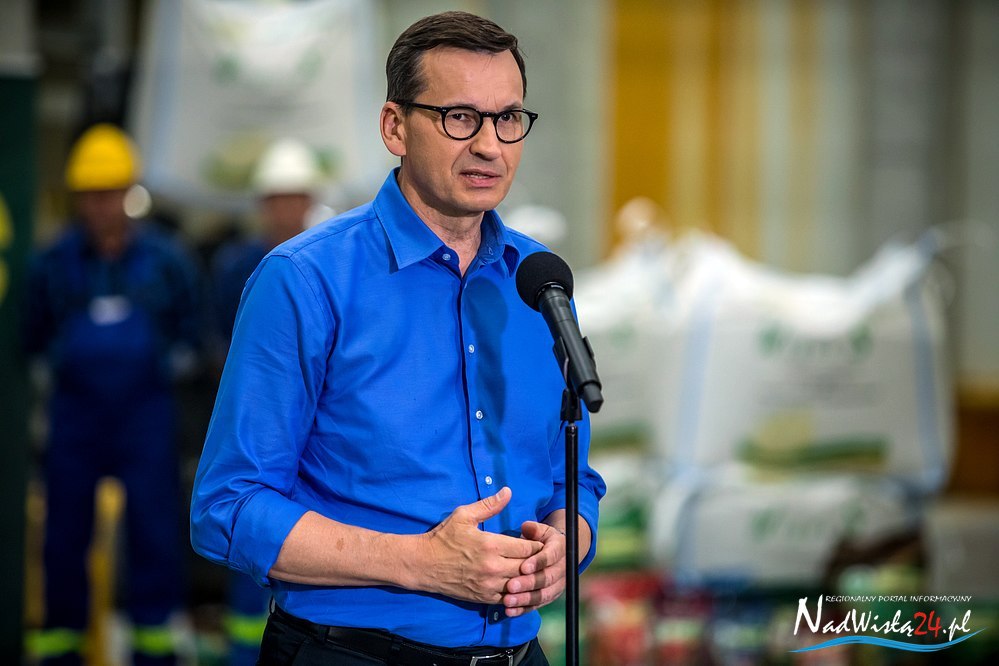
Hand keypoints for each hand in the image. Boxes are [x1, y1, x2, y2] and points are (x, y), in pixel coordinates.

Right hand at [417, 487, 541, 603]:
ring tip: (530, 569)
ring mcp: (489, 585)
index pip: (528, 547)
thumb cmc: (444, 538)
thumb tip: (508, 491)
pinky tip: (517, 583)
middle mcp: (493, 568)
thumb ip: (489, 505)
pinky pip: (510, 598)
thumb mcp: (464, 515)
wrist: (423, 565)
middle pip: (529, 567)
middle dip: (536, 561)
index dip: (536, 544)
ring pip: (521, 584)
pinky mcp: (484, 598)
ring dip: (528, 577)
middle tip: (538, 555)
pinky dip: (517, 591)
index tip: (537, 541)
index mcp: (491, 545)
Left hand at [501, 521, 565, 615]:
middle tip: (510, 585)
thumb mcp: (540, 529)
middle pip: (547, 578)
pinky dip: (524, 609)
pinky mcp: (550, 596)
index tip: (523, 567)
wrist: (556, 552)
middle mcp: (562, 568)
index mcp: (560, 549)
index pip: (551, 556)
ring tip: (507, 600)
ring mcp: (557, 585)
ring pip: (543, 594)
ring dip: (525, 599)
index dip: (538, 562)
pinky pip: (537, 605)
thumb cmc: (542, 539)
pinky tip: (510, 611)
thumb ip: (534, 529)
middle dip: (528, 583)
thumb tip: (527, 527)